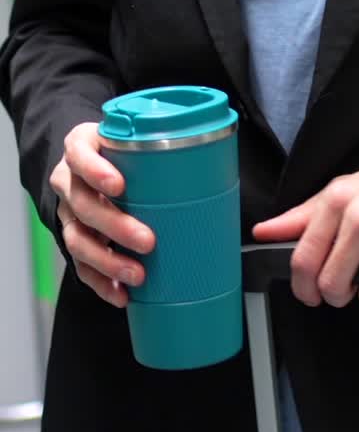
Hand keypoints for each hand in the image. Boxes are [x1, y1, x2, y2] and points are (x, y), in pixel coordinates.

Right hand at [49, 122, 155, 308]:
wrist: (94, 164)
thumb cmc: (123, 151)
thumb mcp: (134, 138)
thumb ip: (162, 145)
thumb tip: (218, 162)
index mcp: (83, 147)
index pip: (80, 153)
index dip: (96, 170)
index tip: (120, 185)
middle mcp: (70, 180)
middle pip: (83, 204)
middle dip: (115, 225)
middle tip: (147, 240)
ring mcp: (69, 212)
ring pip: (77, 239)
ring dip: (108, 261)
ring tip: (138, 274)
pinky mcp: (73, 238)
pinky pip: (80, 266)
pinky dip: (101, 282)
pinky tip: (121, 293)